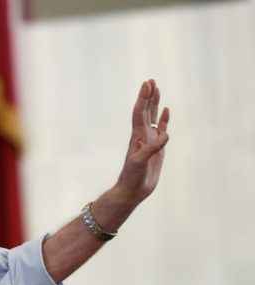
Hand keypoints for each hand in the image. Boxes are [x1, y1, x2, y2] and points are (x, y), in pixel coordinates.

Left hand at [114, 79, 169, 205]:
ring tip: (157, 89)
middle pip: (145, 111)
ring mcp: (149, 141)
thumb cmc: (132, 177)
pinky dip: (163, 119)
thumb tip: (165, 135)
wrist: (132, 190)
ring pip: (152, 118)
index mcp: (137, 136)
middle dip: (148, 96)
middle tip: (151, 80)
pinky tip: (165, 111)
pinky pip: (160, 130)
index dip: (143, 98)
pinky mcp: (157, 149)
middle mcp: (142, 136)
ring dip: (154, 104)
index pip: (139, 113)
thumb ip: (152, 148)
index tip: (147, 84)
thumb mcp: (141, 162)